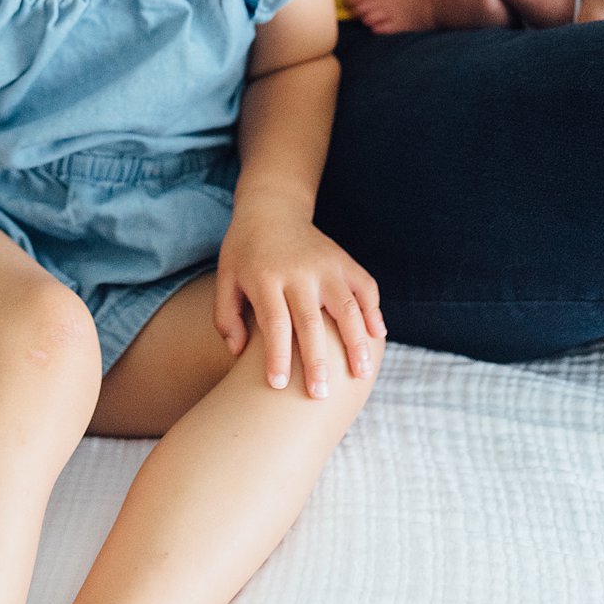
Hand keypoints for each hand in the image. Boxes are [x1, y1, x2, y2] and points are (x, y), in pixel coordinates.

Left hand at [215, 191, 383, 397]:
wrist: (271, 209)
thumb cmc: (245, 254)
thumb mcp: (225, 279)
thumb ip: (226, 317)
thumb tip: (238, 353)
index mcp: (265, 277)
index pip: (274, 321)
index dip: (277, 355)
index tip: (278, 386)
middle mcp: (298, 271)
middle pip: (311, 320)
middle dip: (317, 360)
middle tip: (320, 394)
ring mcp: (325, 264)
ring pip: (346, 305)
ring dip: (355, 341)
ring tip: (361, 374)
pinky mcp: (344, 260)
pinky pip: (365, 285)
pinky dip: (374, 310)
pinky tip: (378, 337)